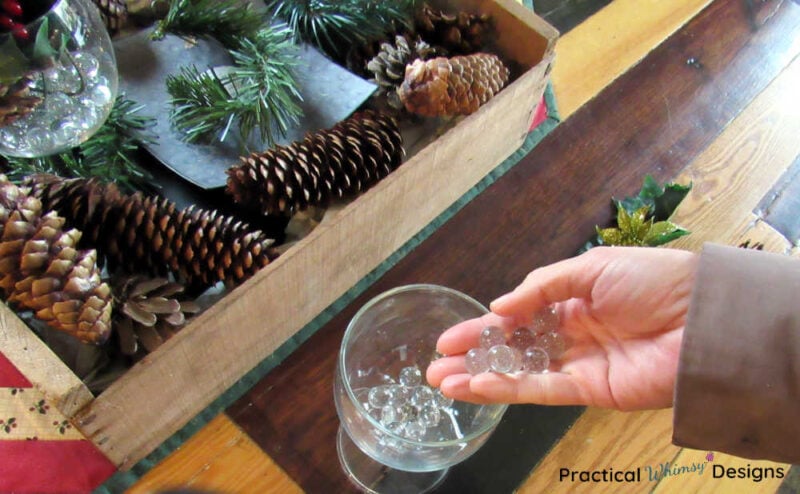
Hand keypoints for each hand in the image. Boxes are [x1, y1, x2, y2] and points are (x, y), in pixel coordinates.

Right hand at [426, 246, 698, 410]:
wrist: (703, 319)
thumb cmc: (655, 280)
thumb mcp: (592, 267)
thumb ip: (541, 288)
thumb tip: (499, 306)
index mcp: (574, 300)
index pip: (519, 316)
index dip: (484, 325)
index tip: (450, 335)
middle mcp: (573, 333)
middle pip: (513, 348)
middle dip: (474, 356)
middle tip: (436, 364)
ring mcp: (580, 364)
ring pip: (520, 373)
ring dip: (481, 378)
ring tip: (442, 381)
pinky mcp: (591, 391)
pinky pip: (541, 391)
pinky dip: (507, 390)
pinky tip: (475, 388)